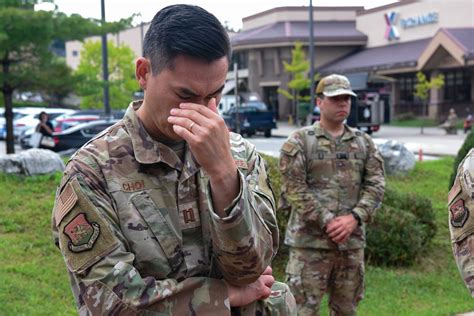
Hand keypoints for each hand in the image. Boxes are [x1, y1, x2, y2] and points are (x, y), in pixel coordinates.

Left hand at [167, 98, 238, 215]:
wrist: (221, 164)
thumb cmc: (221, 147)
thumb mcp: (222, 128)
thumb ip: (215, 113)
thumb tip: (212, 99)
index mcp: (218, 120)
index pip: (201, 108)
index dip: (189, 106)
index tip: (181, 106)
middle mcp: (211, 125)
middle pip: (191, 113)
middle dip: (180, 111)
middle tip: (172, 111)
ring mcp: (204, 134)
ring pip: (186, 122)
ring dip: (176, 119)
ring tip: (170, 118)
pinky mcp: (196, 142)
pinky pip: (183, 132)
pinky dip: (177, 128)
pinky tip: (174, 127)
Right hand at [225, 266, 274, 306]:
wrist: (225, 289)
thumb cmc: (224, 280)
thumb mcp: (233, 270)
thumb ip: (240, 269)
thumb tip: (240, 270)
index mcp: (248, 264)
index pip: (261, 262)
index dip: (260, 268)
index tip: (256, 273)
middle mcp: (255, 270)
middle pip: (269, 269)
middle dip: (266, 275)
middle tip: (261, 281)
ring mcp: (259, 280)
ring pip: (271, 279)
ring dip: (267, 285)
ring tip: (260, 288)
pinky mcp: (260, 289)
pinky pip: (268, 291)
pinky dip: (265, 295)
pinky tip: (258, 297)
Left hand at [325, 214, 357, 243]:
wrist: (354, 219)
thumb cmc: (346, 218)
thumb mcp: (340, 217)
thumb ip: (335, 219)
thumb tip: (330, 221)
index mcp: (341, 223)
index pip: (334, 227)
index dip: (330, 229)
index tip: (327, 231)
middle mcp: (343, 227)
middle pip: (337, 232)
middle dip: (332, 234)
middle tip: (329, 235)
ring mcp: (347, 230)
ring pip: (341, 235)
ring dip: (336, 238)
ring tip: (333, 239)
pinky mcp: (349, 233)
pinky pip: (346, 237)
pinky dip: (342, 240)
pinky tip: (339, 242)